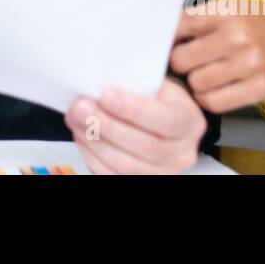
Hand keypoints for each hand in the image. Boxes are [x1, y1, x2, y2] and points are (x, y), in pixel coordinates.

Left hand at [64, 78, 204, 173]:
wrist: (164, 119)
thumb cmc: (156, 97)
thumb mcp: (156, 84)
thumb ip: (135, 85)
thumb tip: (98, 83)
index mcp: (190, 121)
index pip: (165, 120)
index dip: (133, 110)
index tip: (106, 95)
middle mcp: (182, 152)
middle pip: (144, 146)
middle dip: (106, 126)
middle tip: (80, 107)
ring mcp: (164, 172)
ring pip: (126, 165)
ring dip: (94, 142)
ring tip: (74, 119)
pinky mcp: (143, 181)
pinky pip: (113, 176)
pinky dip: (92, 157)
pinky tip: (81, 136)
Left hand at [170, 1, 264, 112]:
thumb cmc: (261, 21)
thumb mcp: (231, 6)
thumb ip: (199, 18)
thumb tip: (162, 33)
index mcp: (226, 12)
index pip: (178, 27)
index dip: (167, 39)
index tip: (166, 45)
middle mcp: (237, 36)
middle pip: (181, 60)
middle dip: (180, 63)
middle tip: (188, 62)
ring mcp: (249, 64)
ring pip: (196, 83)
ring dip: (195, 82)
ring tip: (204, 75)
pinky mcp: (258, 89)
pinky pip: (215, 103)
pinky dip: (208, 99)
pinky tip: (213, 89)